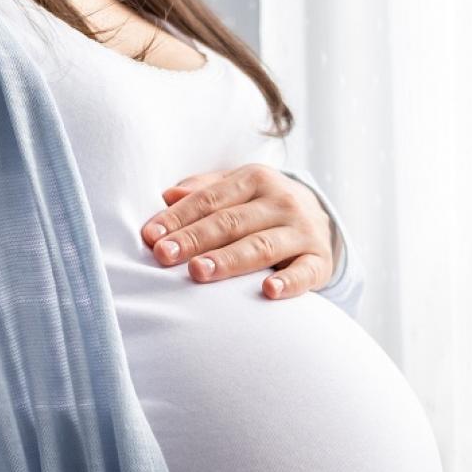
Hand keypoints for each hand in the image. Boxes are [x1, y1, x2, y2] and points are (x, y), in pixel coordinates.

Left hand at [139, 164, 340, 300]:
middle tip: (164, 255)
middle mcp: (281, 202)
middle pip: (231, 222)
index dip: (179, 217)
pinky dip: (289, 282)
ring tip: (199, 272)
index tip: (150, 236)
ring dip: (229, 260)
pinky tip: (269, 291)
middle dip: (195, 239)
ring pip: (261, 246)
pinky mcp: (320, 261)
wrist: (321, 220)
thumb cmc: (263, 207)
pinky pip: (304, 273)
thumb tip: (167, 195)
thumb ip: (203, 192)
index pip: (210, 200)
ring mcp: (302, 232)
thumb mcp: (237, 190)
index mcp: (255, 180)